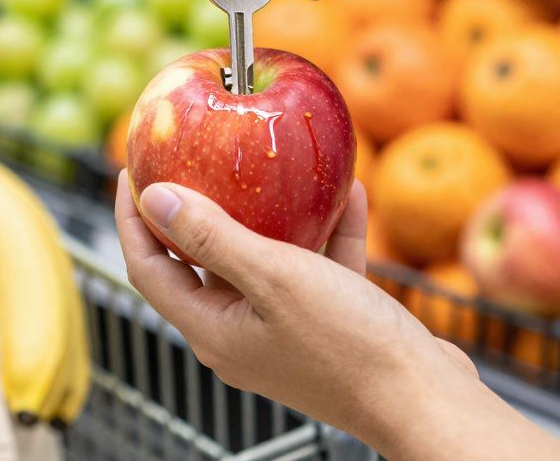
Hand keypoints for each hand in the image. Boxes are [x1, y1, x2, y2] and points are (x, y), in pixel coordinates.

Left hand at [115, 172, 559, 458]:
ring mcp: (282, 333)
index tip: (132, 169)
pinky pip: (315, 270)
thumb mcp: (273, 278)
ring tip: (272, 165)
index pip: (148, 268)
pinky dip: (324, 233)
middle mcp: (238, 334)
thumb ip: (212, 236)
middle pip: (198, 262)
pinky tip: (346, 193)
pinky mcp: (327, 327)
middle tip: (193, 157)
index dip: (133, 218)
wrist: (427, 402)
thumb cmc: (349, 346)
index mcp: (212, 329)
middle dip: (196, 208)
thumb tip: (155, 197)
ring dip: (269, 214)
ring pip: (262, 261)